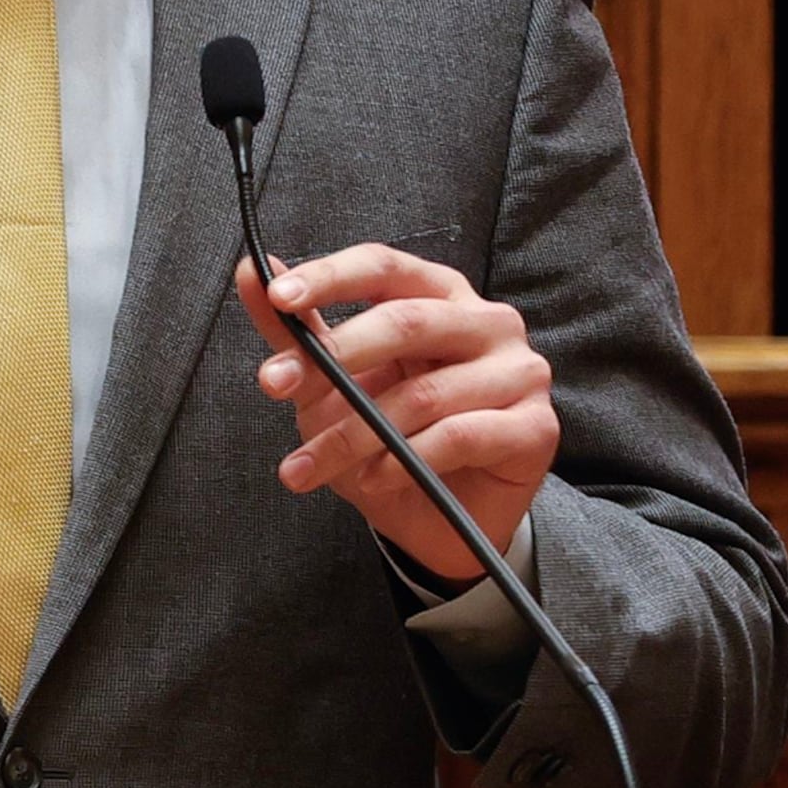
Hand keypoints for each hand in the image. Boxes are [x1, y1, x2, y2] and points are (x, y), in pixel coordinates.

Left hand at [235, 243, 555, 583]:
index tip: (278, 299)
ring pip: (423, 394)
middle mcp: (487, 321)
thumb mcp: (334, 382)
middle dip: (333, 359)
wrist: (443, 522)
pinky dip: (405, 461)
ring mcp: (520, 371)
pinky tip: (373, 479)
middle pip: (405, 321)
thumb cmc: (391, 436)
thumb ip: (299, 329)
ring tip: (308, 466)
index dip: (330, 277)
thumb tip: (252, 270)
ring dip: (353, 434)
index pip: (384, 265)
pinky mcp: (536, 426)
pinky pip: (459, 437)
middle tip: (275, 387)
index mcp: (439, 293)